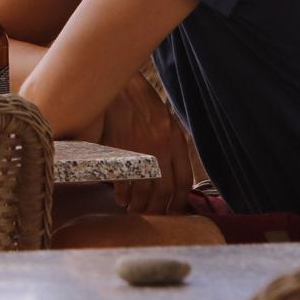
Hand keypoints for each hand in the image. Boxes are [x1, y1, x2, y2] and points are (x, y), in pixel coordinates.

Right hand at [96, 71, 192, 215]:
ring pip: (143, 192)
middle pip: (164, 192)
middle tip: (151, 215)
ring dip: (138, 206)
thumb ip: (171, 146)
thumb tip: (170, 177)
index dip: (180, 203)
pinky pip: (123, 183)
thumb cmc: (138, 102)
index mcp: (176, 140)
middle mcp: (161, 148)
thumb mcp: (164, 121)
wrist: (116, 83)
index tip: (174, 213)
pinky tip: (121, 198)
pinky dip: (122, 195)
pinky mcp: (119, 151)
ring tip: (134, 209)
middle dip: (158, 210)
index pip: (184, 182)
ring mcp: (140, 150)